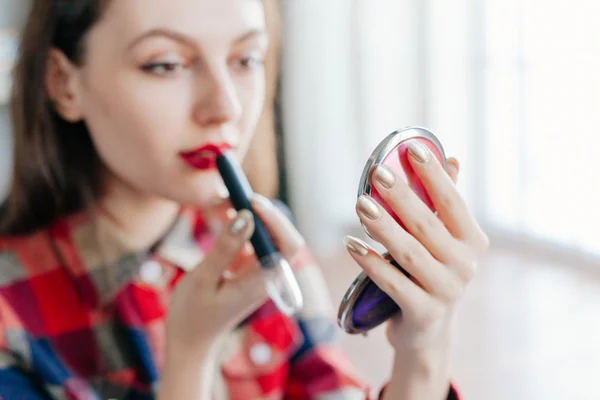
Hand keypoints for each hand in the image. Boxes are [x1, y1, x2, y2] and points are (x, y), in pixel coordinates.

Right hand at [165, 194, 305, 358]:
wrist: (189, 342)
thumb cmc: (193, 317)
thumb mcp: (203, 279)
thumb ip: (225, 248)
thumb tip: (245, 217)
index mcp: (262, 282)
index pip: (287, 245)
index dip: (275, 219)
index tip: (251, 202)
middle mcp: (266, 275)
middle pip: (280, 235)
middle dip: (261, 211)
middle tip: (235, 193)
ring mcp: (258, 271)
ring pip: (263, 234)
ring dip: (246, 214)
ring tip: (222, 199)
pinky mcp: (247, 268)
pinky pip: (248, 240)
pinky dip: (236, 224)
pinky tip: (218, 214)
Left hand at [343, 141, 488, 351]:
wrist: (428, 331)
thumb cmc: (433, 273)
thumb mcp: (445, 240)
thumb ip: (445, 202)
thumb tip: (450, 158)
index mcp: (473, 241)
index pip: (453, 201)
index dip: (433, 174)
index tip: (412, 148)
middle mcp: (465, 266)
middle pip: (427, 225)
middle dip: (401, 196)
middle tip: (377, 173)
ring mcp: (446, 291)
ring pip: (408, 253)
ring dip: (382, 226)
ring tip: (360, 204)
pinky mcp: (423, 312)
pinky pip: (392, 282)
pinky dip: (370, 262)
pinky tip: (351, 243)